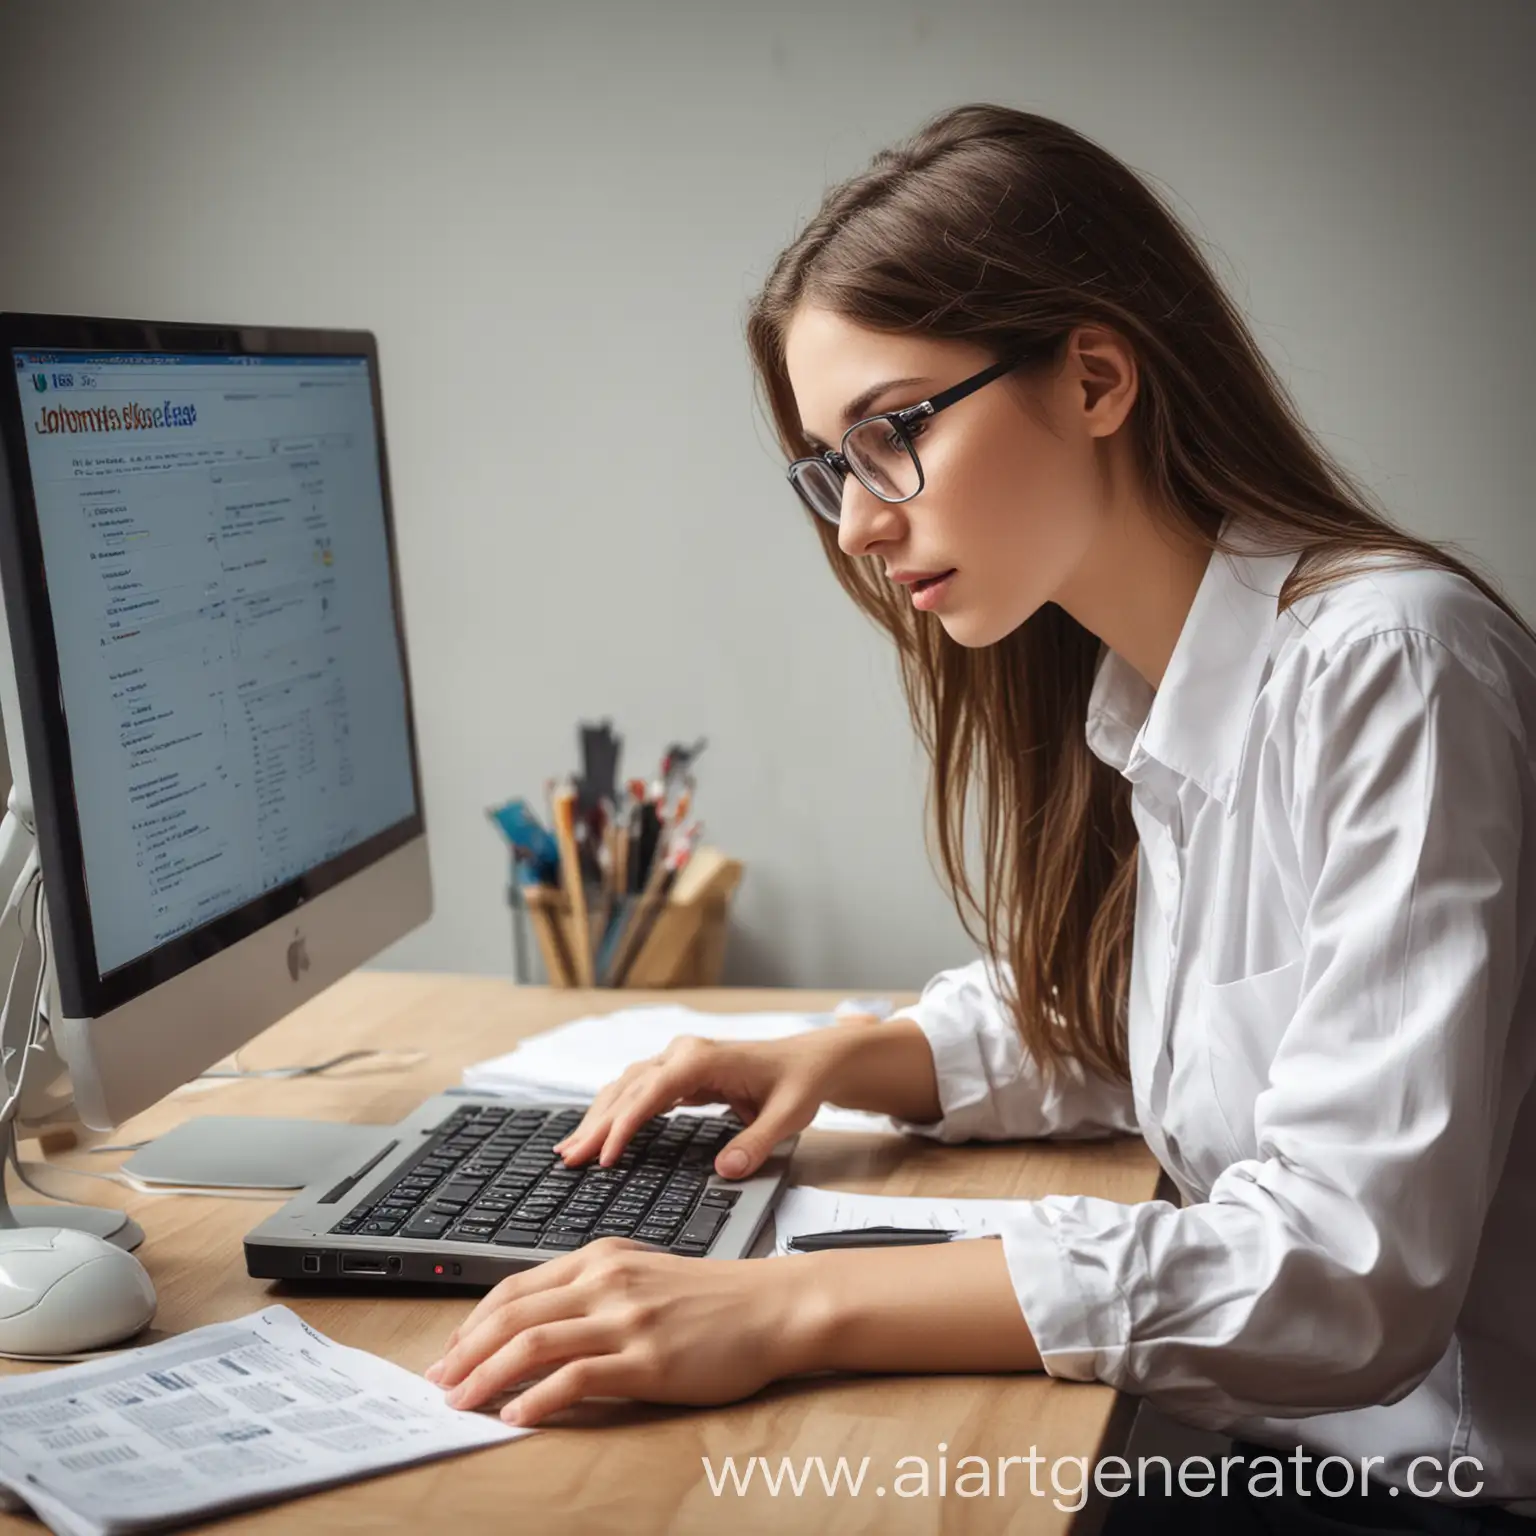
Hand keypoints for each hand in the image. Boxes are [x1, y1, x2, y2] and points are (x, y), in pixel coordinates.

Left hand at [423, 1237, 814, 1424]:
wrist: (772, 1305)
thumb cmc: (713, 1298)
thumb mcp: (644, 1275)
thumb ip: (594, 1291)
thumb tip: (537, 1328)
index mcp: (601, 1258)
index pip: (516, 1287)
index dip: (472, 1322)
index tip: (450, 1352)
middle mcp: (606, 1281)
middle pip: (513, 1313)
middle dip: (464, 1351)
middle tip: (438, 1383)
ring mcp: (626, 1319)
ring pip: (533, 1343)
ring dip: (486, 1377)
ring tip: (461, 1404)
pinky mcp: (647, 1359)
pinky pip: (576, 1379)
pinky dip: (536, 1399)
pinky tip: (516, 1417)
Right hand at [551, 1029, 853, 1178]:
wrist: (810, 1061)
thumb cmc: (798, 1084)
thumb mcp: (787, 1117)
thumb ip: (756, 1144)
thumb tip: (726, 1171)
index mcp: (703, 1058)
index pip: (653, 1091)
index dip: (626, 1125)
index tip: (605, 1157)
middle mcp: (684, 1053)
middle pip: (629, 1088)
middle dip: (598, 1125)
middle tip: (569, 1160)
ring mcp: (678, 1060)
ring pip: (626, 1087)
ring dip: (598, 1118)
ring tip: (570, 1150)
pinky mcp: (679, 1073)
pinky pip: (637, 1091)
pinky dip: (614, 1112)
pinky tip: (598, 1133)